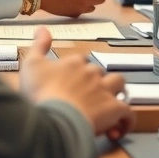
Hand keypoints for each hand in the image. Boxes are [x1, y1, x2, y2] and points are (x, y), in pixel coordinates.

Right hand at [20, 29, 134, 138]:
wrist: (54, 117)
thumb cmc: (42, 93)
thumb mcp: (31, 65)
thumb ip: (38, 45)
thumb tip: (41, 28)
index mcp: (74, 63)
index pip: (81, 60)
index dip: (78, 71)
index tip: (72, 81)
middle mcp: (92, 73)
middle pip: (101, 71)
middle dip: (97, 80)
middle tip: (88, 94)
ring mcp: (105, 90)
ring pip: (119, 83)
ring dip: (116, 91)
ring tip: (109, 104)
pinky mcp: (114, 109)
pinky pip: (127, 112)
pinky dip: (124, 120)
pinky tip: (117, 129)